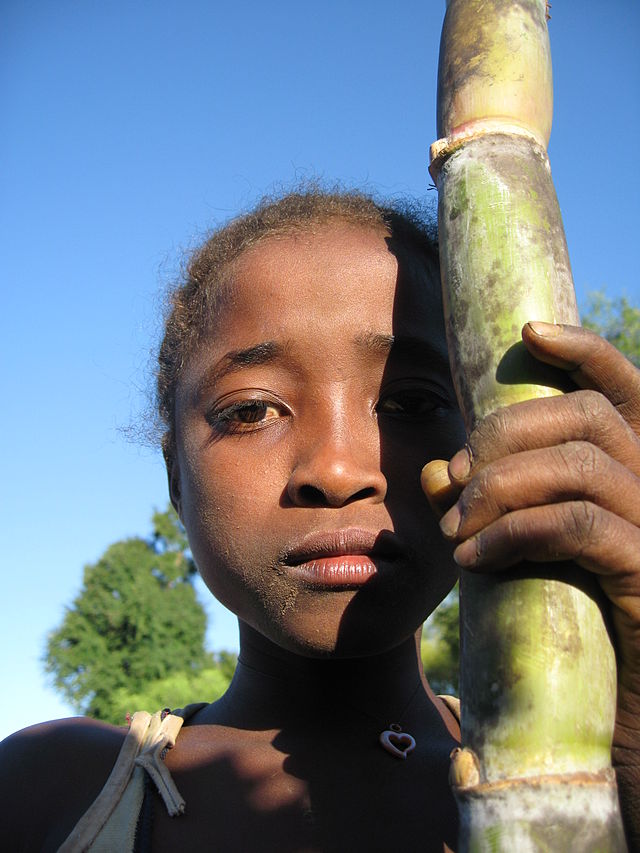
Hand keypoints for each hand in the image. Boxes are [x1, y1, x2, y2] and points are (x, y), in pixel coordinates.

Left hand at [422, 321, 639, 843]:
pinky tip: (475, 561)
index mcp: (635, 474)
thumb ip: (486, 506)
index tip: (528, 332)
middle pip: (588, 416)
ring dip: (503, 486)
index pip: (626, 389)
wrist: (618, 718)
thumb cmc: (568, 626)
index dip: (585, 350)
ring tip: (459, 526)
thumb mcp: (520, 553)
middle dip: (507, 433)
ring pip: (583, 464)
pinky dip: (515, 533)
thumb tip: (435, 470)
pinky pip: (580, 526)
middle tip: (457, 476)